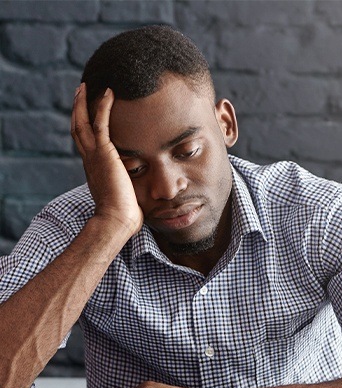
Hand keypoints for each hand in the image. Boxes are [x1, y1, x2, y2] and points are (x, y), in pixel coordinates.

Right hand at [72, 83, 142, 235]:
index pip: (85, 143)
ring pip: (82, 123)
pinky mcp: (104, 154)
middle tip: (80, 93)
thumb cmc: (123, 215)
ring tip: (86, 86)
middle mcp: (90, 160)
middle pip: (78, 129)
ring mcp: (94, 157)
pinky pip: (101, 124)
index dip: (84, 127)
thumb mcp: (124, 196)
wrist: (116, 220)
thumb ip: (127, 187)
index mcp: (93, 169)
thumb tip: (138, 191)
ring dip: (84, 103)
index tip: (86, 115)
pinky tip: (109, 93)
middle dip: (78, 110)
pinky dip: (103, 107)